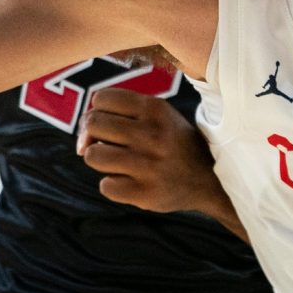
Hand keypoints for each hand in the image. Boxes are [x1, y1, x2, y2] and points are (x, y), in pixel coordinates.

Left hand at [75, 87, 223, 214]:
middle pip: (93, 123)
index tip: (109, 123)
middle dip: (93, 134)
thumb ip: (118, 117)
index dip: (98, 111)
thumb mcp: (157, 117)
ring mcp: (149, 165)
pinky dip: (113, 185)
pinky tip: (130, 181)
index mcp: (155, 109)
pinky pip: (106, 186)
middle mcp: (152, 134)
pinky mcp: (147, 193)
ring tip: (118, 162)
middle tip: (108, 143)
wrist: (211, 180)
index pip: (101, 98)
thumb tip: (81, 144)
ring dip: (101, 159)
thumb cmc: (172, 143)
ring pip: (92, 155)